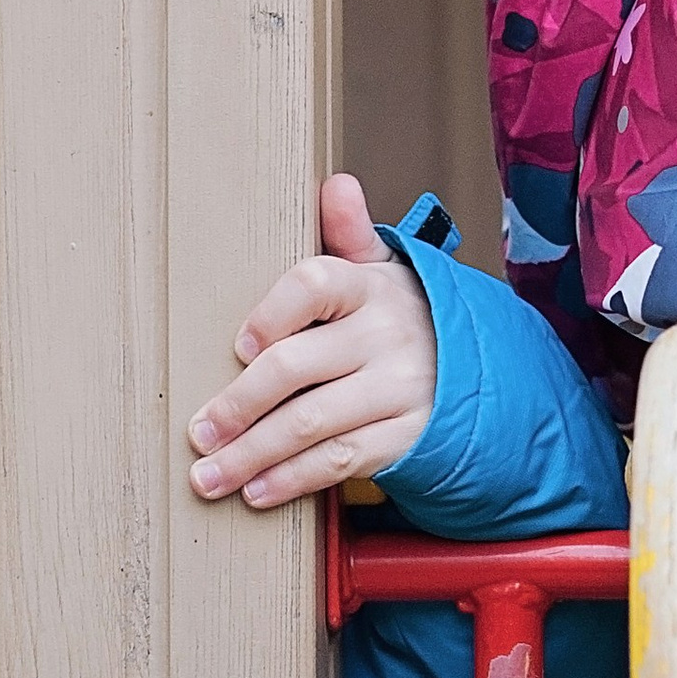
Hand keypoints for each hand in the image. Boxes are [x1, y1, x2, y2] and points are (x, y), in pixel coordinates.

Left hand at [187, 173, 436, 509]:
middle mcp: (386, 336)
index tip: (239, 345)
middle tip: (198, 432)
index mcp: (371, 286)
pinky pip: (341, 461)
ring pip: (312, 424)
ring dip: (253, 454)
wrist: (478, 368)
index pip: (315, 284)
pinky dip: (294, 480)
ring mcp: (398, 389)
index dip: (272, 312)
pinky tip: (258, 492)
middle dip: (239, 404)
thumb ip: (349, 233)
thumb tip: (337, 185)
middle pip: (298, 367)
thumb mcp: (382, 269)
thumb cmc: (401, 315)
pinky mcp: (405, 436)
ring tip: (210, 475)